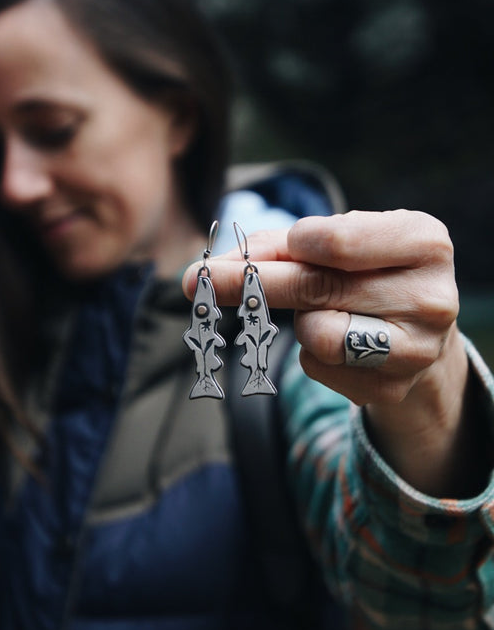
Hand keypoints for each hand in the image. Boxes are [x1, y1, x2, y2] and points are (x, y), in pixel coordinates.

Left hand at [183, 210, 474, 494]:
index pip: (334, 242)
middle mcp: (432, 297)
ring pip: (317, 334)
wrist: (411, 330)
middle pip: (315, 288)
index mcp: (424, 242)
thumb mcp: (336, 243)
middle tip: (198, 281)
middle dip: (247, 283)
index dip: (289, 245)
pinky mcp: (391, 388)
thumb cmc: (363, 271)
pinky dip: (310, 352)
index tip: (266, 249)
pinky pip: (317, 366)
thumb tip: (206, 272)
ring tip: (321, 311)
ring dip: (300, 322)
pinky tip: (337, 340)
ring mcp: (416, 350)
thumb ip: (276, 248)